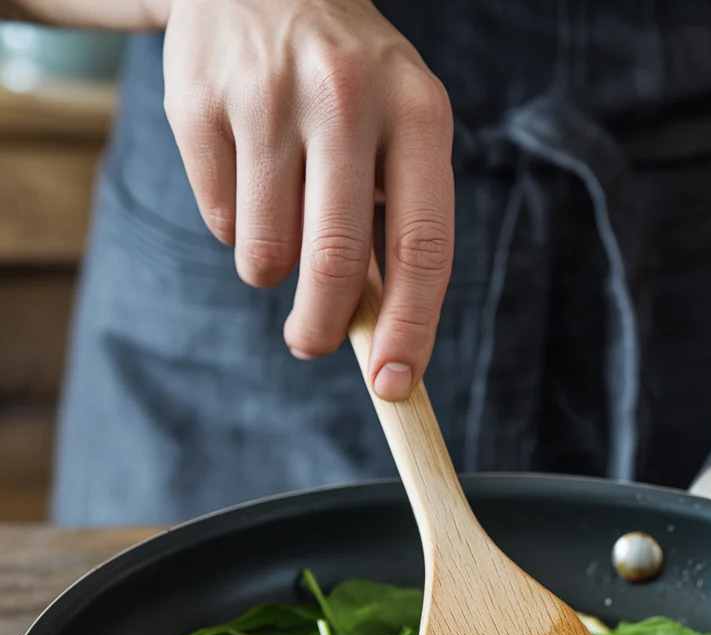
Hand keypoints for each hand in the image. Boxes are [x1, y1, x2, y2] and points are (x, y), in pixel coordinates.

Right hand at [161, 0, 453, 398]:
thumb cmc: (353, 84)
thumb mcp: (401, 130)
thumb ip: (399, 225)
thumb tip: (388, 341)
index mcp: (417, 112)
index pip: (423, 246)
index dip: (412, 327)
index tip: (394, 384)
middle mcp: (345, 98)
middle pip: (334, 264)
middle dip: (322, 328)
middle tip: (313, 344)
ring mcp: (265, 97)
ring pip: (266, 255)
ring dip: (273, 271)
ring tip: (284, 223)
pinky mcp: (197, 103)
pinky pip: (219, 221)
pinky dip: (236, 226)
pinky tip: (250, 176)